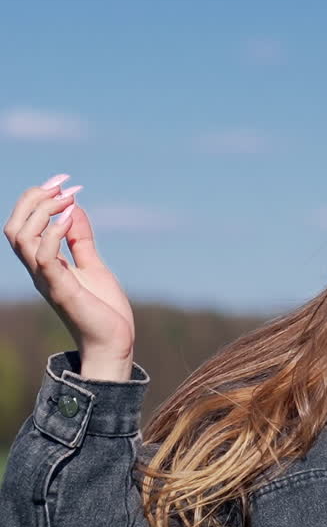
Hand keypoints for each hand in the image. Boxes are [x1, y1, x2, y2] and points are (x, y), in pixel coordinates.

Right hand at [4, 178, 135, 362]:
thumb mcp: (92, 265)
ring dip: (41, 211)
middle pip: (14, 227)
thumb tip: (74, 207)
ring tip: (67, 200)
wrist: (113, 343)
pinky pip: (43, 257)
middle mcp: (38, 270)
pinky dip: (53, 232)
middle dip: (33, 199)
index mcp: (43, 263)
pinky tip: (71, 218)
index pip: (22, 224)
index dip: (36, 198)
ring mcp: (47, 280)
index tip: (64, 183)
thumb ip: (80, 239)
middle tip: (63, 187)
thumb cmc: (102, 309)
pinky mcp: (61, 290)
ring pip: (21, 238)